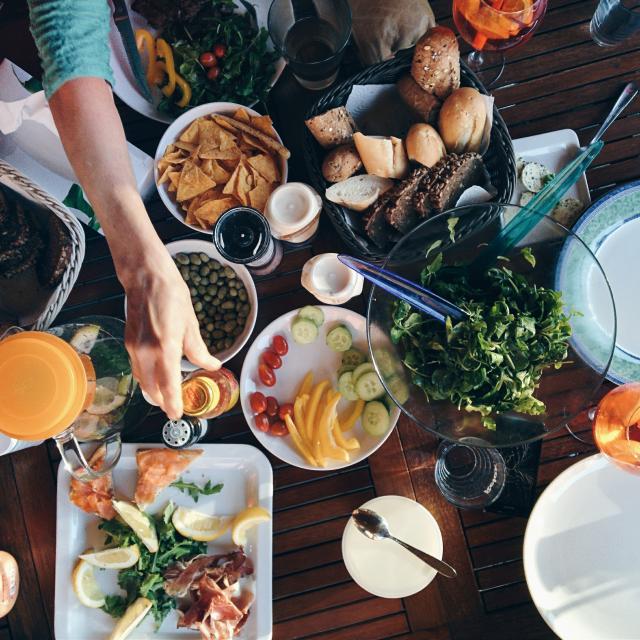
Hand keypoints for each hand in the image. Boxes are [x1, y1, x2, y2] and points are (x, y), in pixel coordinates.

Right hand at [122, 251, 220, 418]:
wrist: (146, 278)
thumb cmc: (171, 296)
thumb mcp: (191, 324)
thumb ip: (199, 350)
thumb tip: (212, 365)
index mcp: (166, 347)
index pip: (168, 384)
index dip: (173, 402)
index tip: (177, 415)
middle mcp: (146, 351)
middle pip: (152, 388)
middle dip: (162, 401)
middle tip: (174, 408)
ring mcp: (134, 348)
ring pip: (142, 379)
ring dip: (153, 390)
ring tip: (167, 396)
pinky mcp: (128, 342)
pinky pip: (137, 368)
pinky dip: (147, 376)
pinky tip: (156, 376)